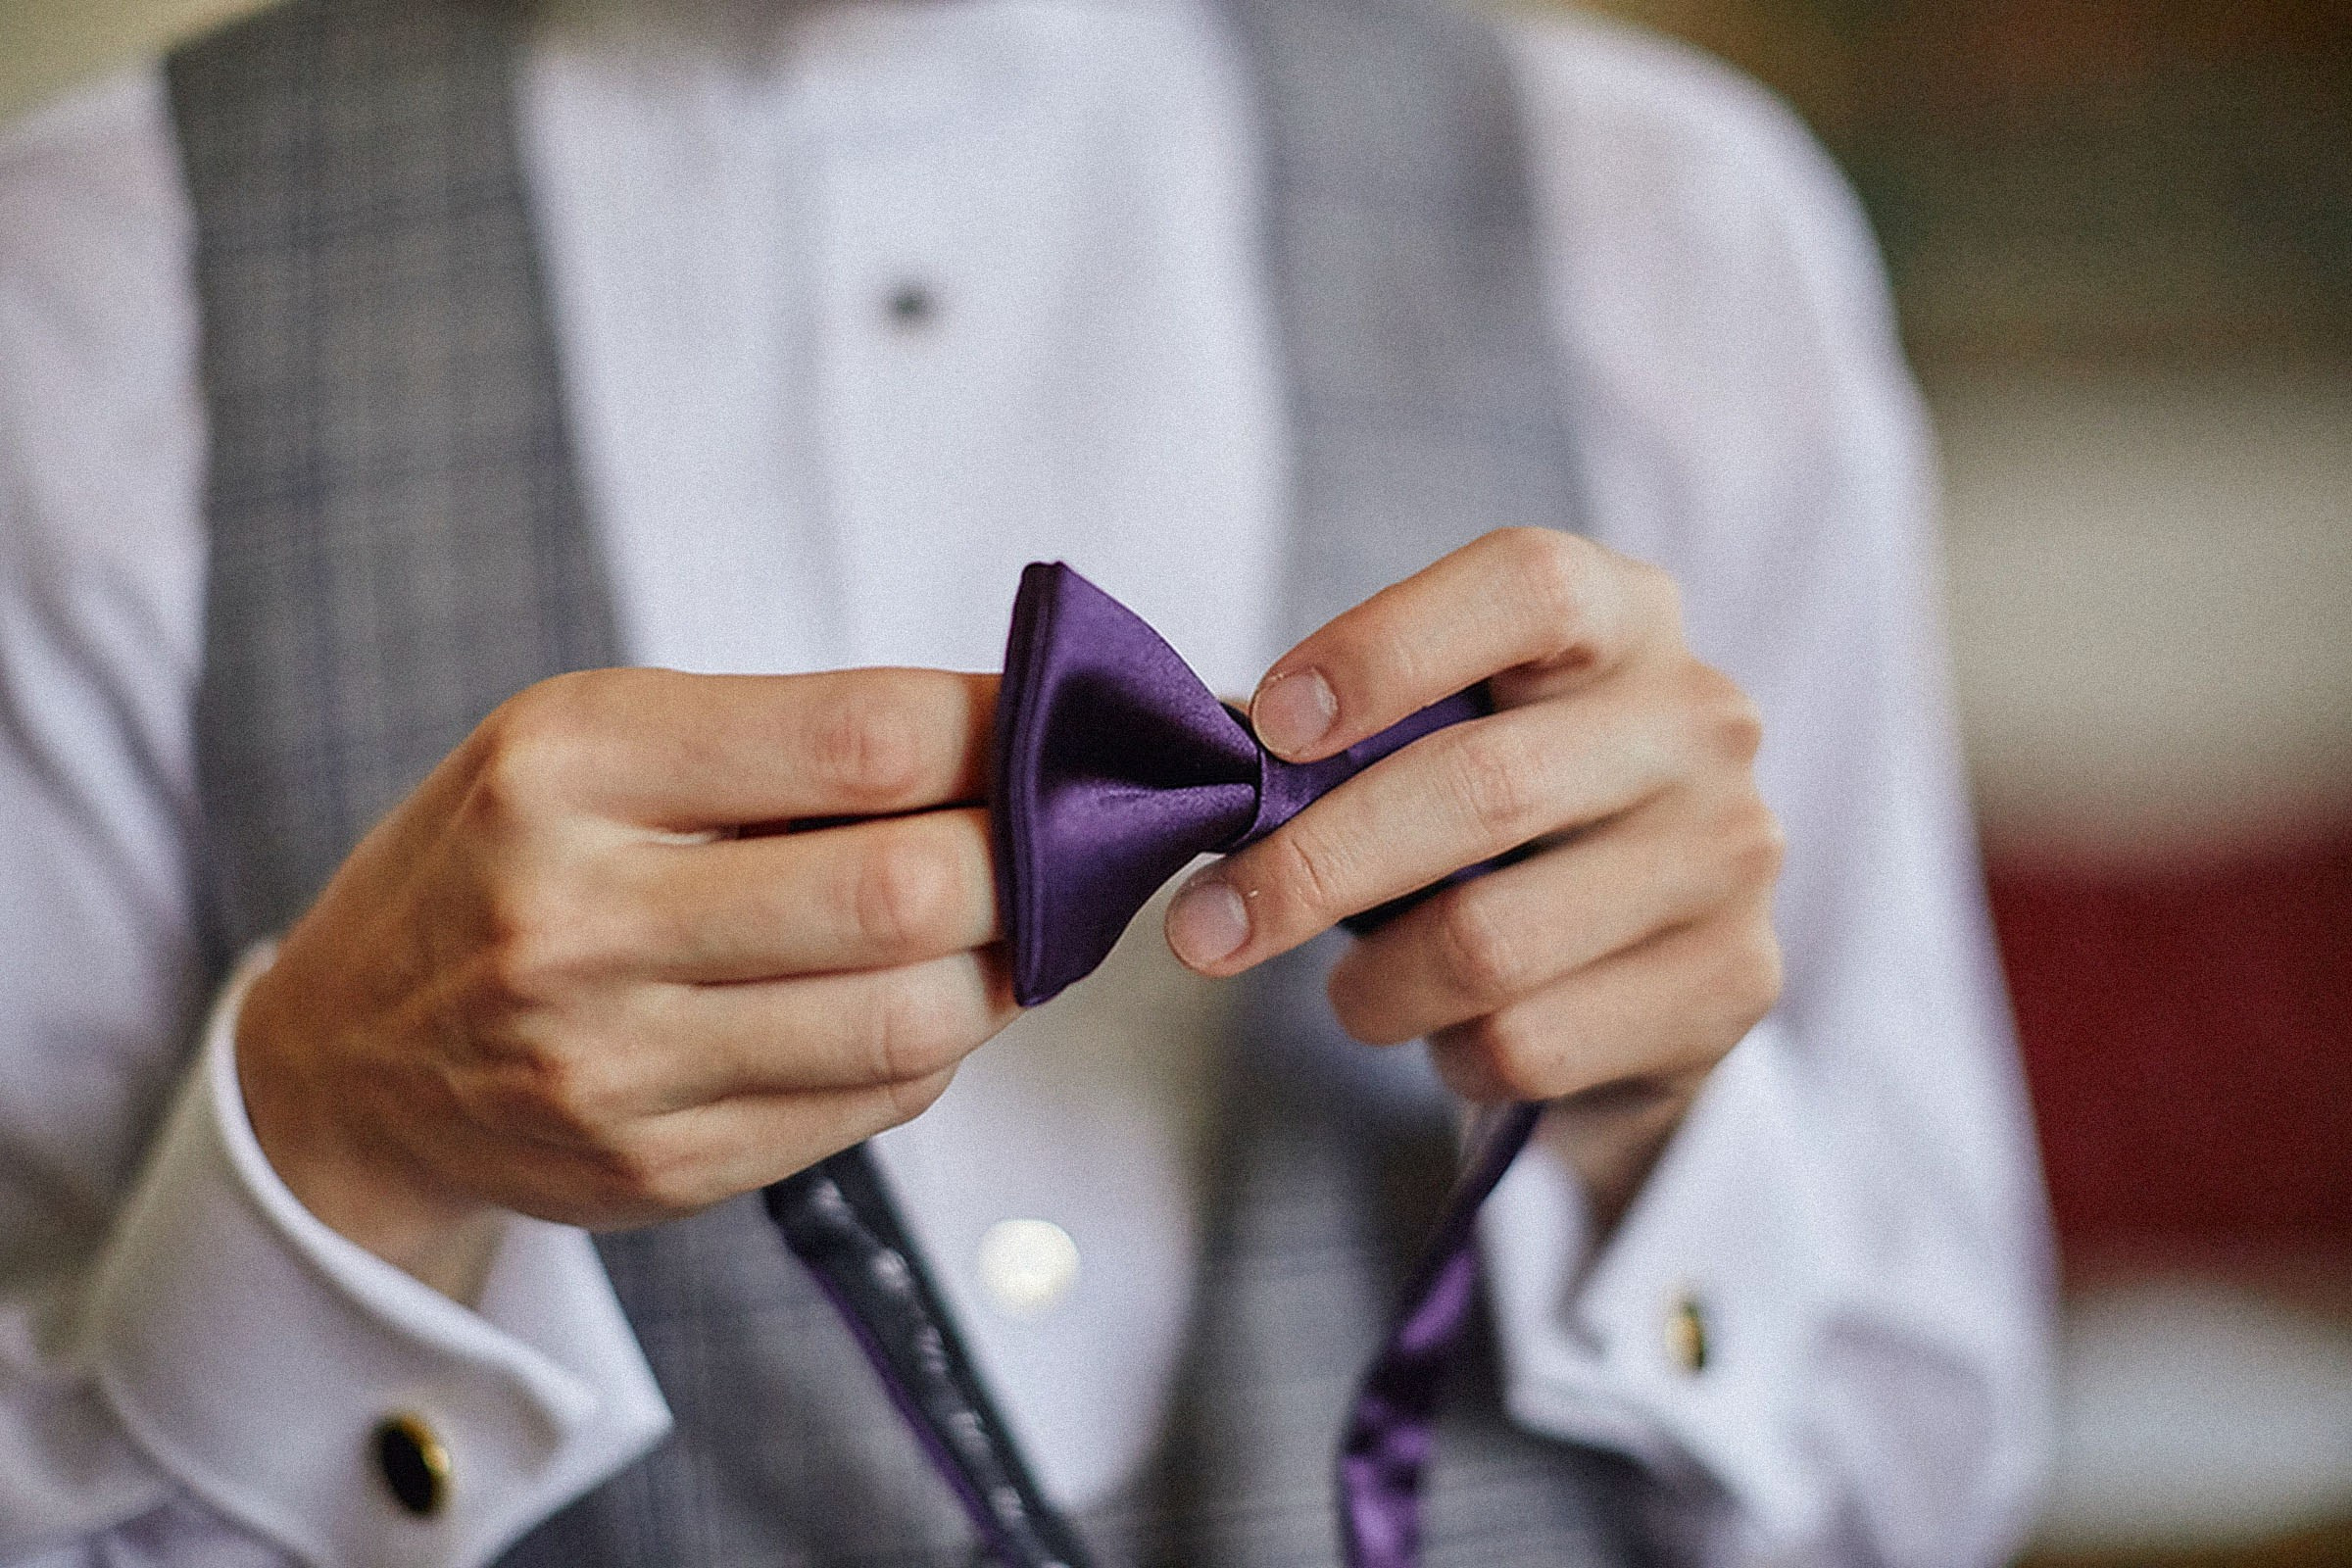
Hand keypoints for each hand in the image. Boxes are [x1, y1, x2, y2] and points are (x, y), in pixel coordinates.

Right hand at [235, 667, 1013, 1294]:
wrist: (354, 1056)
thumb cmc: (508, 861)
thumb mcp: (593, 744)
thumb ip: (784, 740)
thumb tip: (1010, 742)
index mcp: (567, 768)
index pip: (859, 739)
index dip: (997, 730)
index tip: (1050, 724)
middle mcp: (578, 920)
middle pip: (904, 888)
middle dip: (1025, 857)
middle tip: (1056, 833)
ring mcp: (616, 1064)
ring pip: (914, 1017)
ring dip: (1005, 965)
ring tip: (1009, 919)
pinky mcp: (662, 1168)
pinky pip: (877, 1105)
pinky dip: (940, 1043)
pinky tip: (928, 994)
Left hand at [1163, 529, 1782, 1220]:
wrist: (1646, 961)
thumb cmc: (1508, 821)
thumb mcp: (1448, 736)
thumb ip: (1355, 733)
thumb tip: (1210, 767)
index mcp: (1627, 617)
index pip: (1525, 588)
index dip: (1385, 649)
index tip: (1270, 727)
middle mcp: (1700, 723)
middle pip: (1484, 786)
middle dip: (1314, 867)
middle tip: (1203, 927)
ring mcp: (1730, 856)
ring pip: (1492, 941)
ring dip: (1374, 987)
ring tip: (1351, 995)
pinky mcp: (1733, 985)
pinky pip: (1531, 1043)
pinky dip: (1452, 1055)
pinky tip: (1455, 1036)